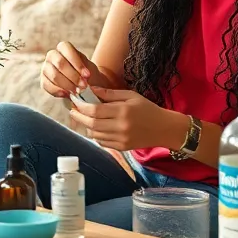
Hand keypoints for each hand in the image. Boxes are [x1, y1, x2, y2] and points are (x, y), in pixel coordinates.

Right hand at [40, 42, 107, 98]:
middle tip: (83, 86)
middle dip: (73, 76)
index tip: (87, 75)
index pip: (67, 49)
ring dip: (67, 85)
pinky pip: (47, 85)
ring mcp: (46, 67)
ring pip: (54, 75)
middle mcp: (52, 55)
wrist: (83, 85)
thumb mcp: (91, 69)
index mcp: (64, 47)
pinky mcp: (43, 80)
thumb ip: (88, 71)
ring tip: (77, 91)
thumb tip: (87, 80)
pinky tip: (67, 94)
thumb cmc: (87, 74)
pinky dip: (58, 91)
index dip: (77, 63)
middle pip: (60, 63)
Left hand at [67, 87, 185, 150]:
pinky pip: (102, 142)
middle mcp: (120, 127)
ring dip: (86, 126)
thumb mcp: (130, 95)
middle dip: (78, 117)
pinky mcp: (122, 147)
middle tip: (73, 110)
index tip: (74, 100)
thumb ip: (109, 94)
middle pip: (91, 124)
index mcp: (122, 111)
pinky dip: (96, 135)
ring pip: (94, 134)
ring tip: (84, 118)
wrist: (164, 128)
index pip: (94, 110)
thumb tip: (91, 89)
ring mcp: (121, 139)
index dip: (81, 105)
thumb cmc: (147, 109)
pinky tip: (97, 127)